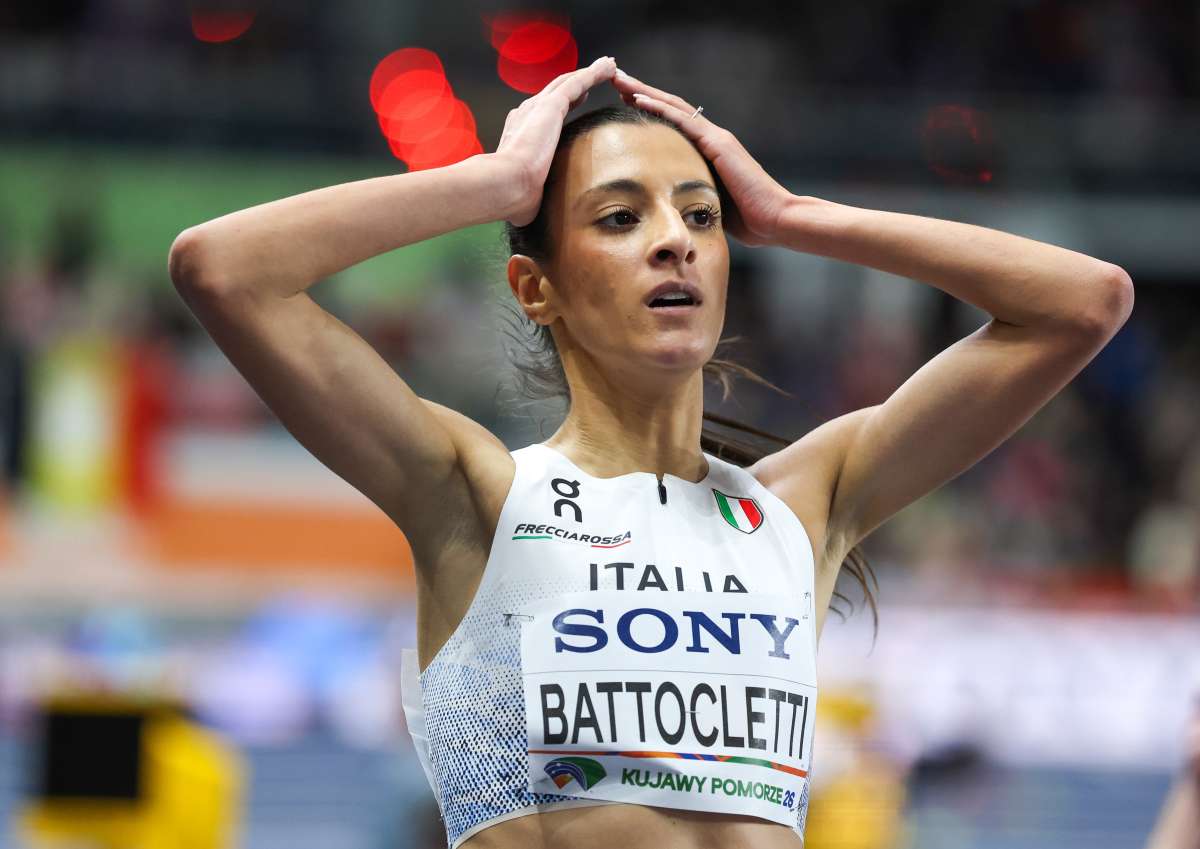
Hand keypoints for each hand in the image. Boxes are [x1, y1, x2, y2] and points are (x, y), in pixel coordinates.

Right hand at [495, 56, 617, 226]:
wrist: (504, 186)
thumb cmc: (512, 197)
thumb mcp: (527, 193)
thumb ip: (532, 193)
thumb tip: (529, 212)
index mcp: (521, 132)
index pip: (547, 111)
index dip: (565, 101)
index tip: (579, 97)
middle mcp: (527, 114)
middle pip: (558, 91)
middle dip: (577, 81)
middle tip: (596, 73)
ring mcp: (538, 107)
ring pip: (570, 82)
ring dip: (590, 72)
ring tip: (609, 64)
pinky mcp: (550, 106)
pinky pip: (578, 82)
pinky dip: (594, 73)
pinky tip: (609, 66)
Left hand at [611, 68, 791, 246]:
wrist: (775, 220)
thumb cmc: (747, 220)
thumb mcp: (709, 204)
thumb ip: (691, 195)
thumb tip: (667, 206)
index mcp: (709, 150)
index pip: (674, 123)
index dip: (650, 110)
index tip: (624, 100)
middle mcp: (712, 137)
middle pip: (670, 107)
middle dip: (641, 92)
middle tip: (615, 78)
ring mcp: (716, 138)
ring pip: (673, 106)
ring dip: (644, 92)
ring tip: (619, 79)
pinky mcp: (718, 144)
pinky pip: (683, 120)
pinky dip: (659, 108)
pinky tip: (638, 99)